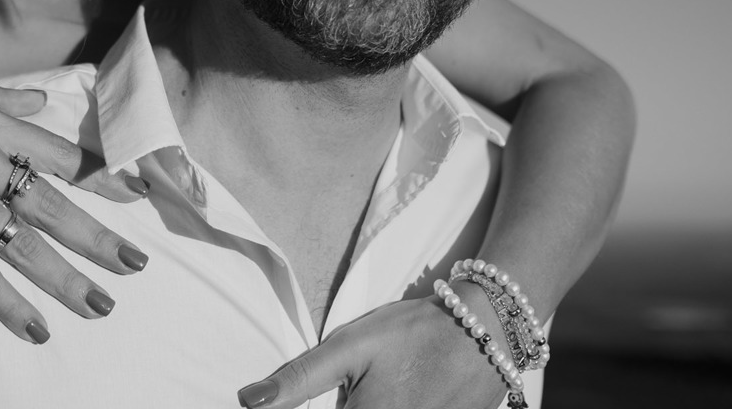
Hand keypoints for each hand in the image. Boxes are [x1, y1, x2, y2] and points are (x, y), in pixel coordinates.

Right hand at [0, 81, 151, 344]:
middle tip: (137, 262)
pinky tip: (37, 329)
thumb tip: (43, 99)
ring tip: (102, 304)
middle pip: (51, 203)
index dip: (99, 178)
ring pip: (25, 244)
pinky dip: (11, 306)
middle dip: (98, 238)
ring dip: (68, 279)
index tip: (135, 197)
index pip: (54, 152)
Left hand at [236, 292, 513, 408]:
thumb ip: (298, 379)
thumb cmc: (412, 333)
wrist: (486, 330)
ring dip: (366, 403)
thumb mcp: (349, 346)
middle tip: (360, 384)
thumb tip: (246, 401)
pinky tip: (394, 393)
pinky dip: (392, 408)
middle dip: (342, 406)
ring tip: (380, 384)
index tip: (308, 397)